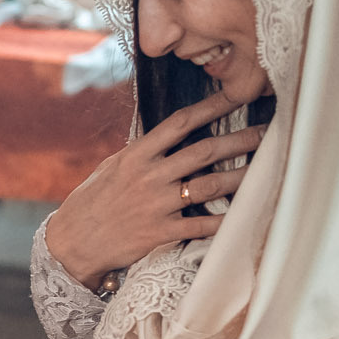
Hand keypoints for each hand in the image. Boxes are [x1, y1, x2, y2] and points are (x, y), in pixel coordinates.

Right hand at [44, 92, 265, 288]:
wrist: (72, 243)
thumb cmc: (91, 203)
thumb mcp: (111, 168)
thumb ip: (141, 153)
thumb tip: (166, 136)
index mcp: (136, 155)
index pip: (179, 123)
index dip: (211, 107)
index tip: (235, 96)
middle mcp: (149, 176)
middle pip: (203, 151)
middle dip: (239, 140)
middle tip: (266, 133)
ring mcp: (156, 205)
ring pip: (209, 186)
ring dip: (241, 176)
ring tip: (265, 170)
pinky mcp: (160, 232)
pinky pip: (200, 226)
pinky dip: (224, 222)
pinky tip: (246, 216)